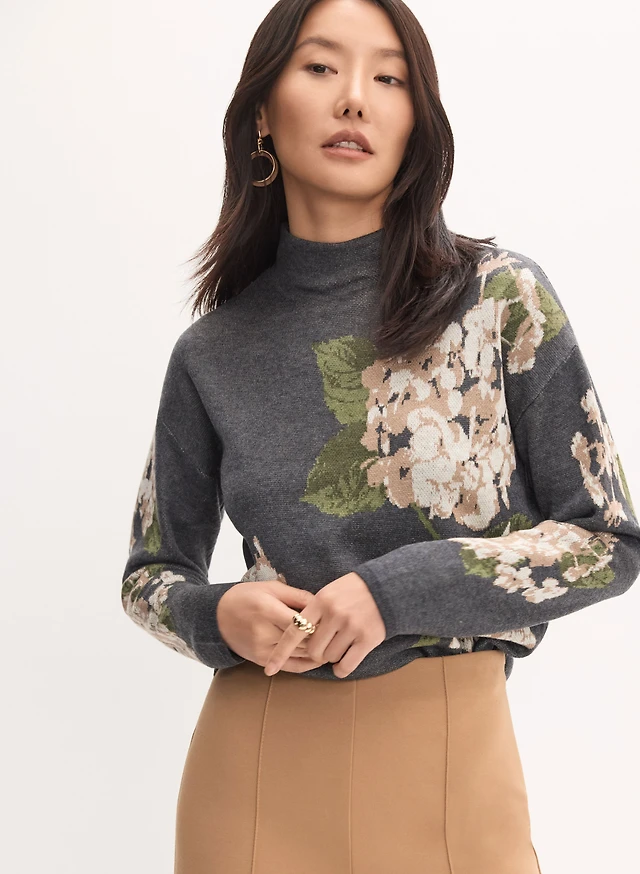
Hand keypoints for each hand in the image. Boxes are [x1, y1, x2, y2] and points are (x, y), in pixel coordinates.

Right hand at [217, 580, 328, 672]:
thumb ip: (297, 596)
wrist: (218, 617)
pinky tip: (318, 659)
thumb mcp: (271, 588)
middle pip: (302, 641)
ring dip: (317, 651)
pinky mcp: (261, 661)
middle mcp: (264, 632)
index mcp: (268, 610)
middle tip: (337, 633)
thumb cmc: (246, 597)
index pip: (301, 622)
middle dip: (322, 638)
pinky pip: (289, 667)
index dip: (320, 623)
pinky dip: (307, 665)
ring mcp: (262, 649)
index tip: (333, 619)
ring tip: (332, 644)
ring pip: (299, 655)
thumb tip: (322, 605)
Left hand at [263, 572, 385, 678]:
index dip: (280, 652)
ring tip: (340, 644)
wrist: (387, 588)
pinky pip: (346, 665)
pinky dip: (340, 669)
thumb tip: (296, 630)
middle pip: (312, 649)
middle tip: (323, 645)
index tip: (269, 667)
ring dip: (331, 657)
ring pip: (329, 657)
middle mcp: (335, 614)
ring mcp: (352, 627)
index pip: (294, 631)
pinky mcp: (367, 639)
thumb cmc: (354, 590)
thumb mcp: (330, 591)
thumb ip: (313, 608)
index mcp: (321, 601)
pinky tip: (341, 664)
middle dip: (315, 652)